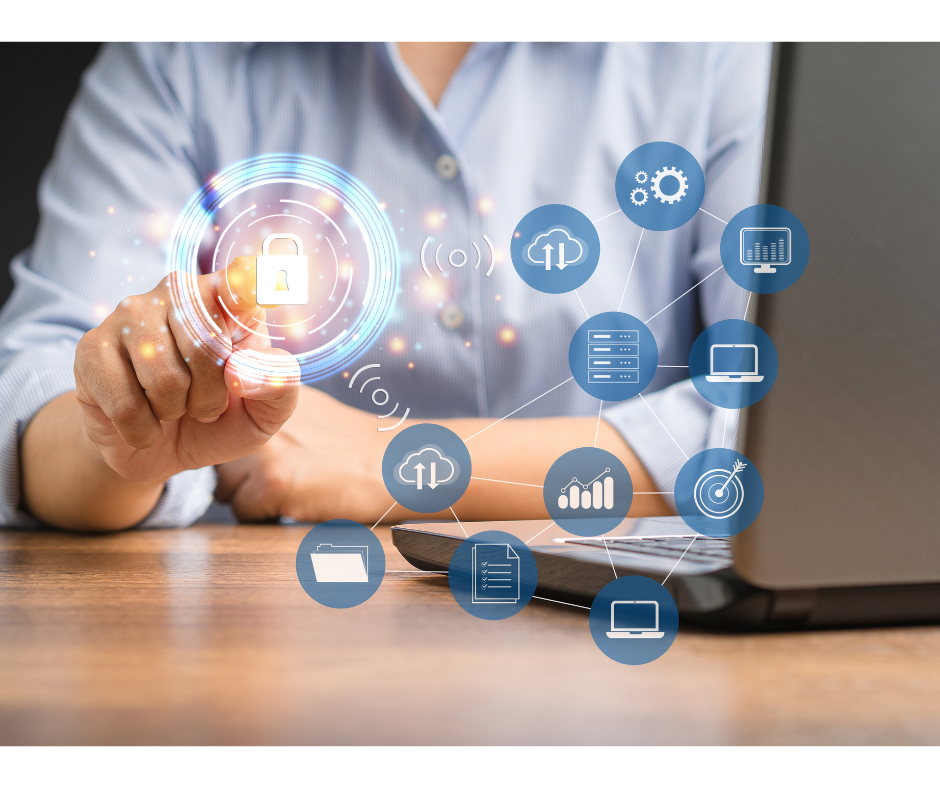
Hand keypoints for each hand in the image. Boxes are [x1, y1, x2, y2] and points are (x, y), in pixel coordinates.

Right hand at [73, 257, 300, 485]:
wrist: (163, 451)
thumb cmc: (222, 419)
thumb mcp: (266, 412)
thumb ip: (279, 385)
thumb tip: (240, 371)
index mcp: (227, 300)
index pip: (239, 282)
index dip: (246, 286)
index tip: (256, 281)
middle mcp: (177, 293)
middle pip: (205, 347)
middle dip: (211, 397)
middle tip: (205, 405)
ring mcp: (129, 315)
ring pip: (164, 377)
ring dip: (175, 412)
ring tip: (172, 408)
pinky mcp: (91, 348)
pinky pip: (126, 404)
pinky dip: (143, 430)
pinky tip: (143, 421)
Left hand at [214, 386, 391, 522]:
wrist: (393, 464)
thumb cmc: (356, 446)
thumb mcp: (310, 409)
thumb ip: (269, 411)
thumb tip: (233, 425)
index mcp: (269, 392)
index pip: (223, 426)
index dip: (239, 448)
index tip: (269, 458)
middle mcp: (259, 412)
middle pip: (221, 459)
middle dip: (243, 473)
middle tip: (286, 474)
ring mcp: (264, 448)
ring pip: (225, 487)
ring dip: (250, 494)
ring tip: (293, 487)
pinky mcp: (272, 482)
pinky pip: (243, 511)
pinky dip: (266, 515)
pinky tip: (298, 501)